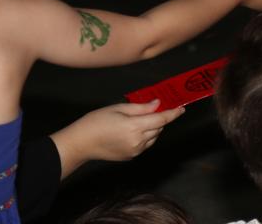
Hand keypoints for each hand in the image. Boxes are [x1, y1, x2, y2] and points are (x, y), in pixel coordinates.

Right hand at [51, 100, 185, 175]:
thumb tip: (158, 104)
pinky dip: (145, 136)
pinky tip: (131, 131)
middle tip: (152, 110)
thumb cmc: (96, 122)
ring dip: (152, 128)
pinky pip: (145, 144)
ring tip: (136, 121)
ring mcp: (135, 151)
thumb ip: (141, 107)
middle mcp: (138, 141)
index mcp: (135, 127)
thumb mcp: (118, 108)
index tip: (182, 108)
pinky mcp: (131, 156)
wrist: (80, 143)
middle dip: (159, 118)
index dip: (173, 113)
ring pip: (153, 136)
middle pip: (159, 128)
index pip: (162, 120)